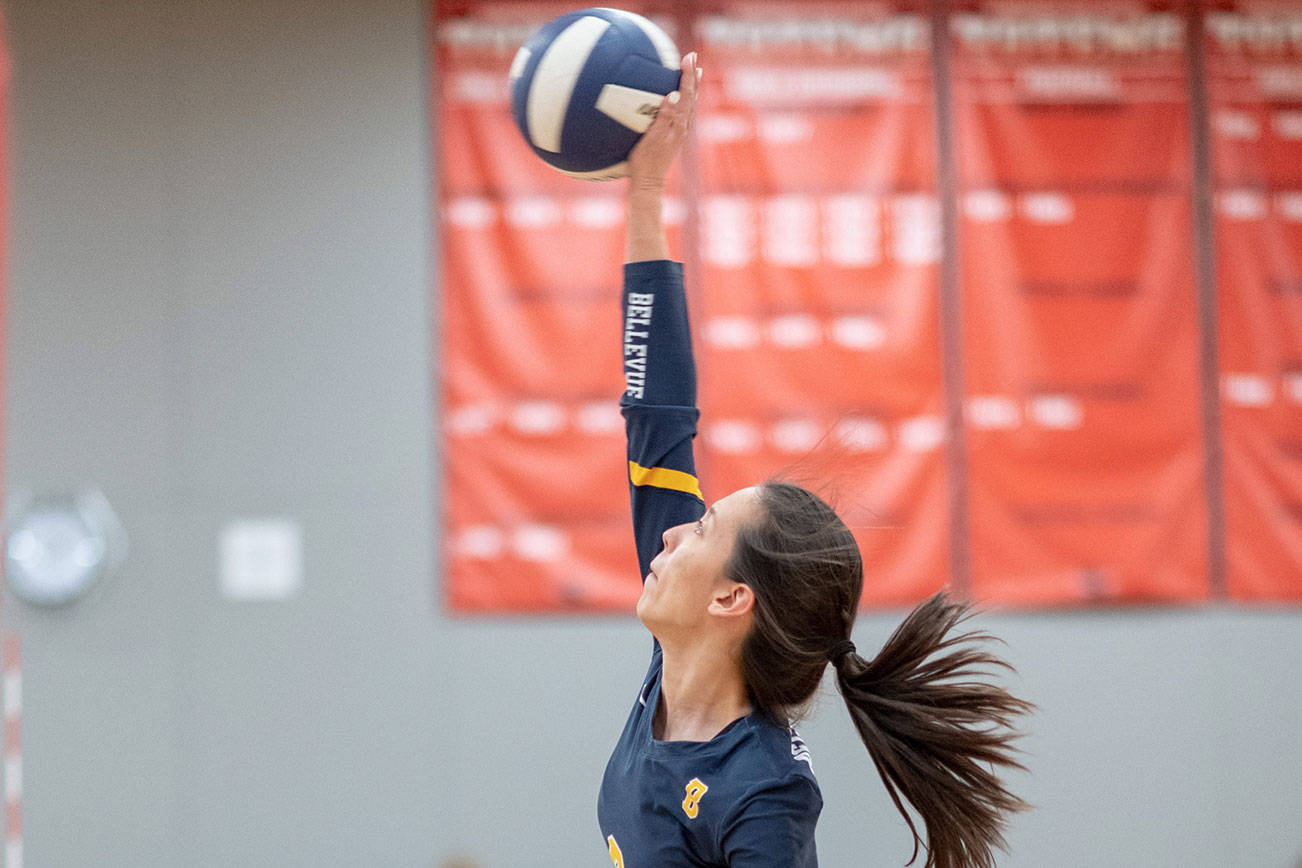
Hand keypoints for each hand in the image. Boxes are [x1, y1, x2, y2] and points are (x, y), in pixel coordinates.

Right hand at [626, 52, 699, 190]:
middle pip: (692, 97)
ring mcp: (679, 133)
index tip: (688, 57)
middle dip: (692, 77)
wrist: (648, 183)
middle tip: (692, 59)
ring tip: (693, 74)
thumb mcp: (651, 139)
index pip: (687, 94)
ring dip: (691, 87)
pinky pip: (681, 113)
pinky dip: (682, 100)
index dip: (688, 74)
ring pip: (689, 105)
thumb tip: (673, 95)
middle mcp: (683, 127)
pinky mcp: (673, 137)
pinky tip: (675, 98)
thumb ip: (664, 118)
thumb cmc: (645, 163)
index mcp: (679, 125)